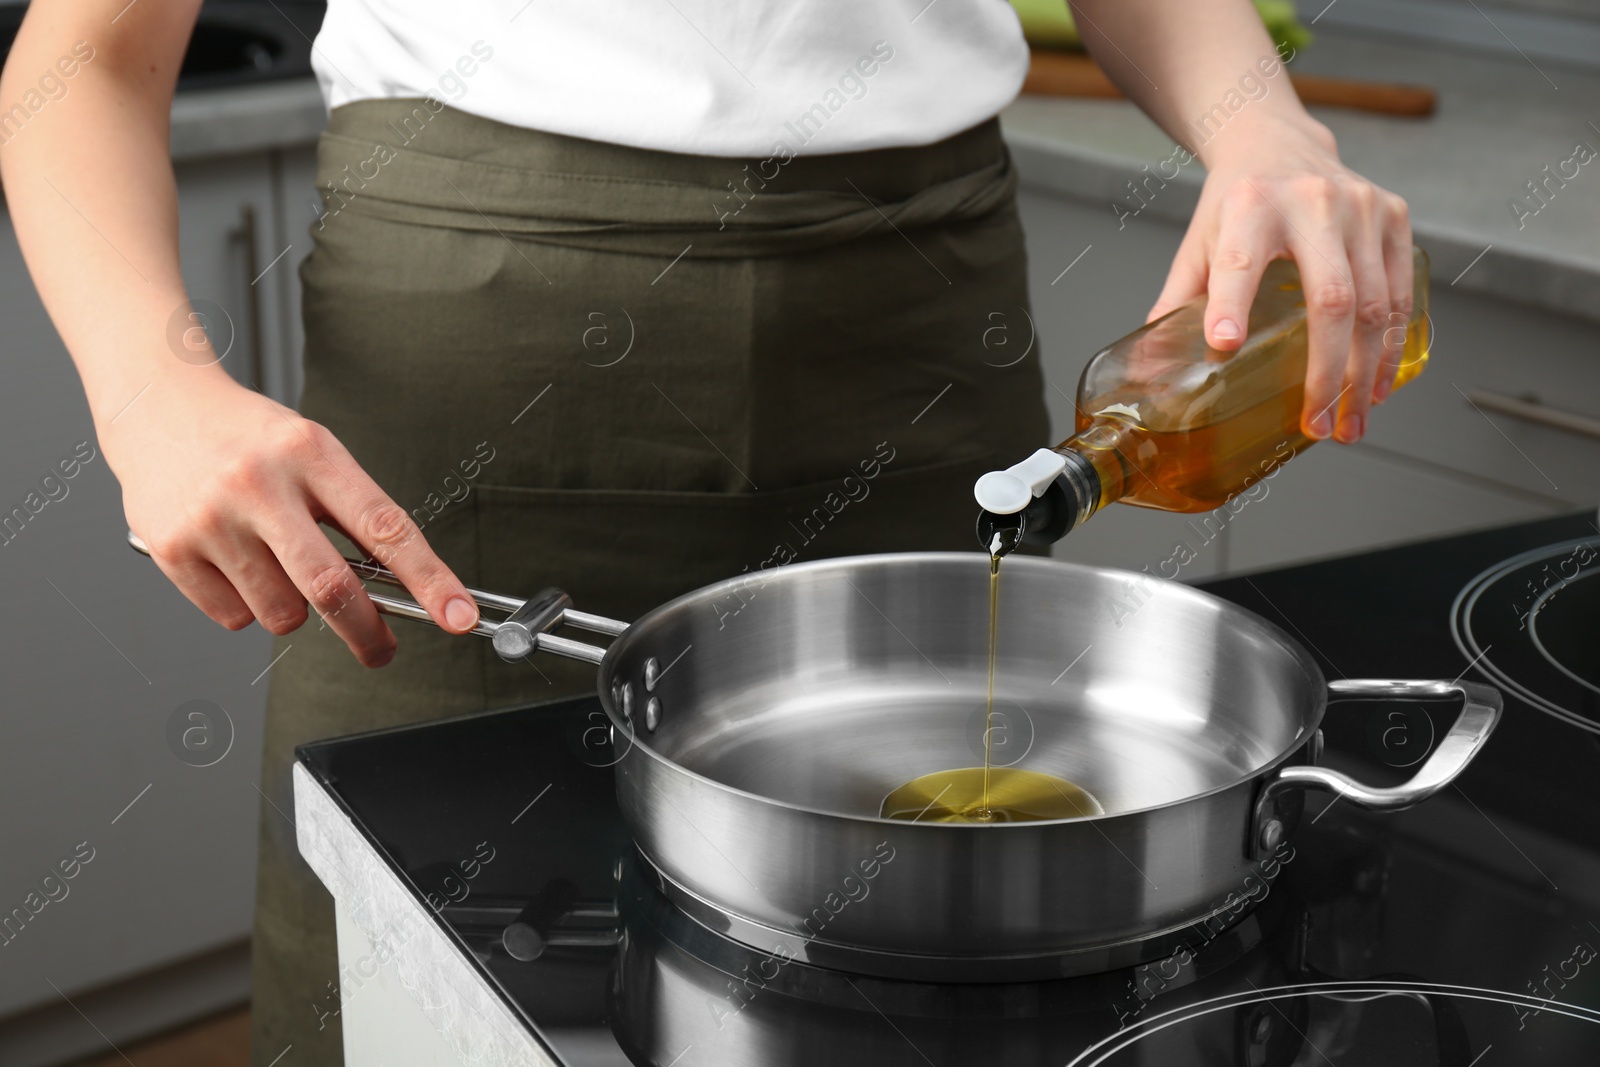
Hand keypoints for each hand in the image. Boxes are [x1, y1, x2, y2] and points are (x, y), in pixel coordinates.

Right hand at [107, 373, 479, 665]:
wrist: (155, 404)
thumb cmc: (249, 437)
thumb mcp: (314, 451)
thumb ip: (353, 513)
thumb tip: (400, 589)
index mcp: (312, 453)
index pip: (386, 528)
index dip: (430, 580)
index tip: (459, 617)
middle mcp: (261, 484)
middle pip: (333, 588)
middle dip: (367, 633)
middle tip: (381, 651)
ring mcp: (212, 519)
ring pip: (282, 614)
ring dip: (294, 610)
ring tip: (276, 565)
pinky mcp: (171, 549)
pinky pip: (234, 618)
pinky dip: (247, 607)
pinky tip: (235, 563)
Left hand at [1147, 113, 1413, 443]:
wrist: (1278, 139)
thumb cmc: (1236, 201)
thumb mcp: (1198, 243)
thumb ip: (1177, 303)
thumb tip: (1149, 369)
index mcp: (1249, 206)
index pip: (1239, 261)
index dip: (1232, 304)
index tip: (1225, 345)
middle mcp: (1311, 201)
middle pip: (1330, 299)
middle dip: (1327, 373)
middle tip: (1317, 425)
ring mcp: (1360, 207)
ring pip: (1374, 305)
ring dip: (1365, 373)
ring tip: (1350, 422)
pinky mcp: (1393, 214)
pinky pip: (1400, 292)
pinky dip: (1391, 345)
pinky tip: (1378, 383)